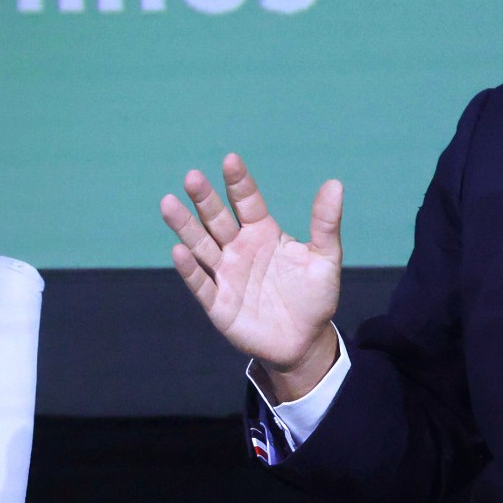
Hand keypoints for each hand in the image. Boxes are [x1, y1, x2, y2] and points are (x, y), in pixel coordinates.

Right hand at [162, 154, 342, 395]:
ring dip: (185, 227)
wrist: (305, 341)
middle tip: (193, 177)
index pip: (247, 202)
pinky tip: (179, 252)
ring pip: (201, 246)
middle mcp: (238, 249)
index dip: (239, 183)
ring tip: (168, 204)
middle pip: (217, 219)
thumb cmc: (315, 297)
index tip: (231, 160)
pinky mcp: (218, 304)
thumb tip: (334, 183)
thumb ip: (325, 223)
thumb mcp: (325, 258)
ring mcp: (226, 275)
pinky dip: (190, 270)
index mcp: (263, 233)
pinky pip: (201, 284)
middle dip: (204, 200)